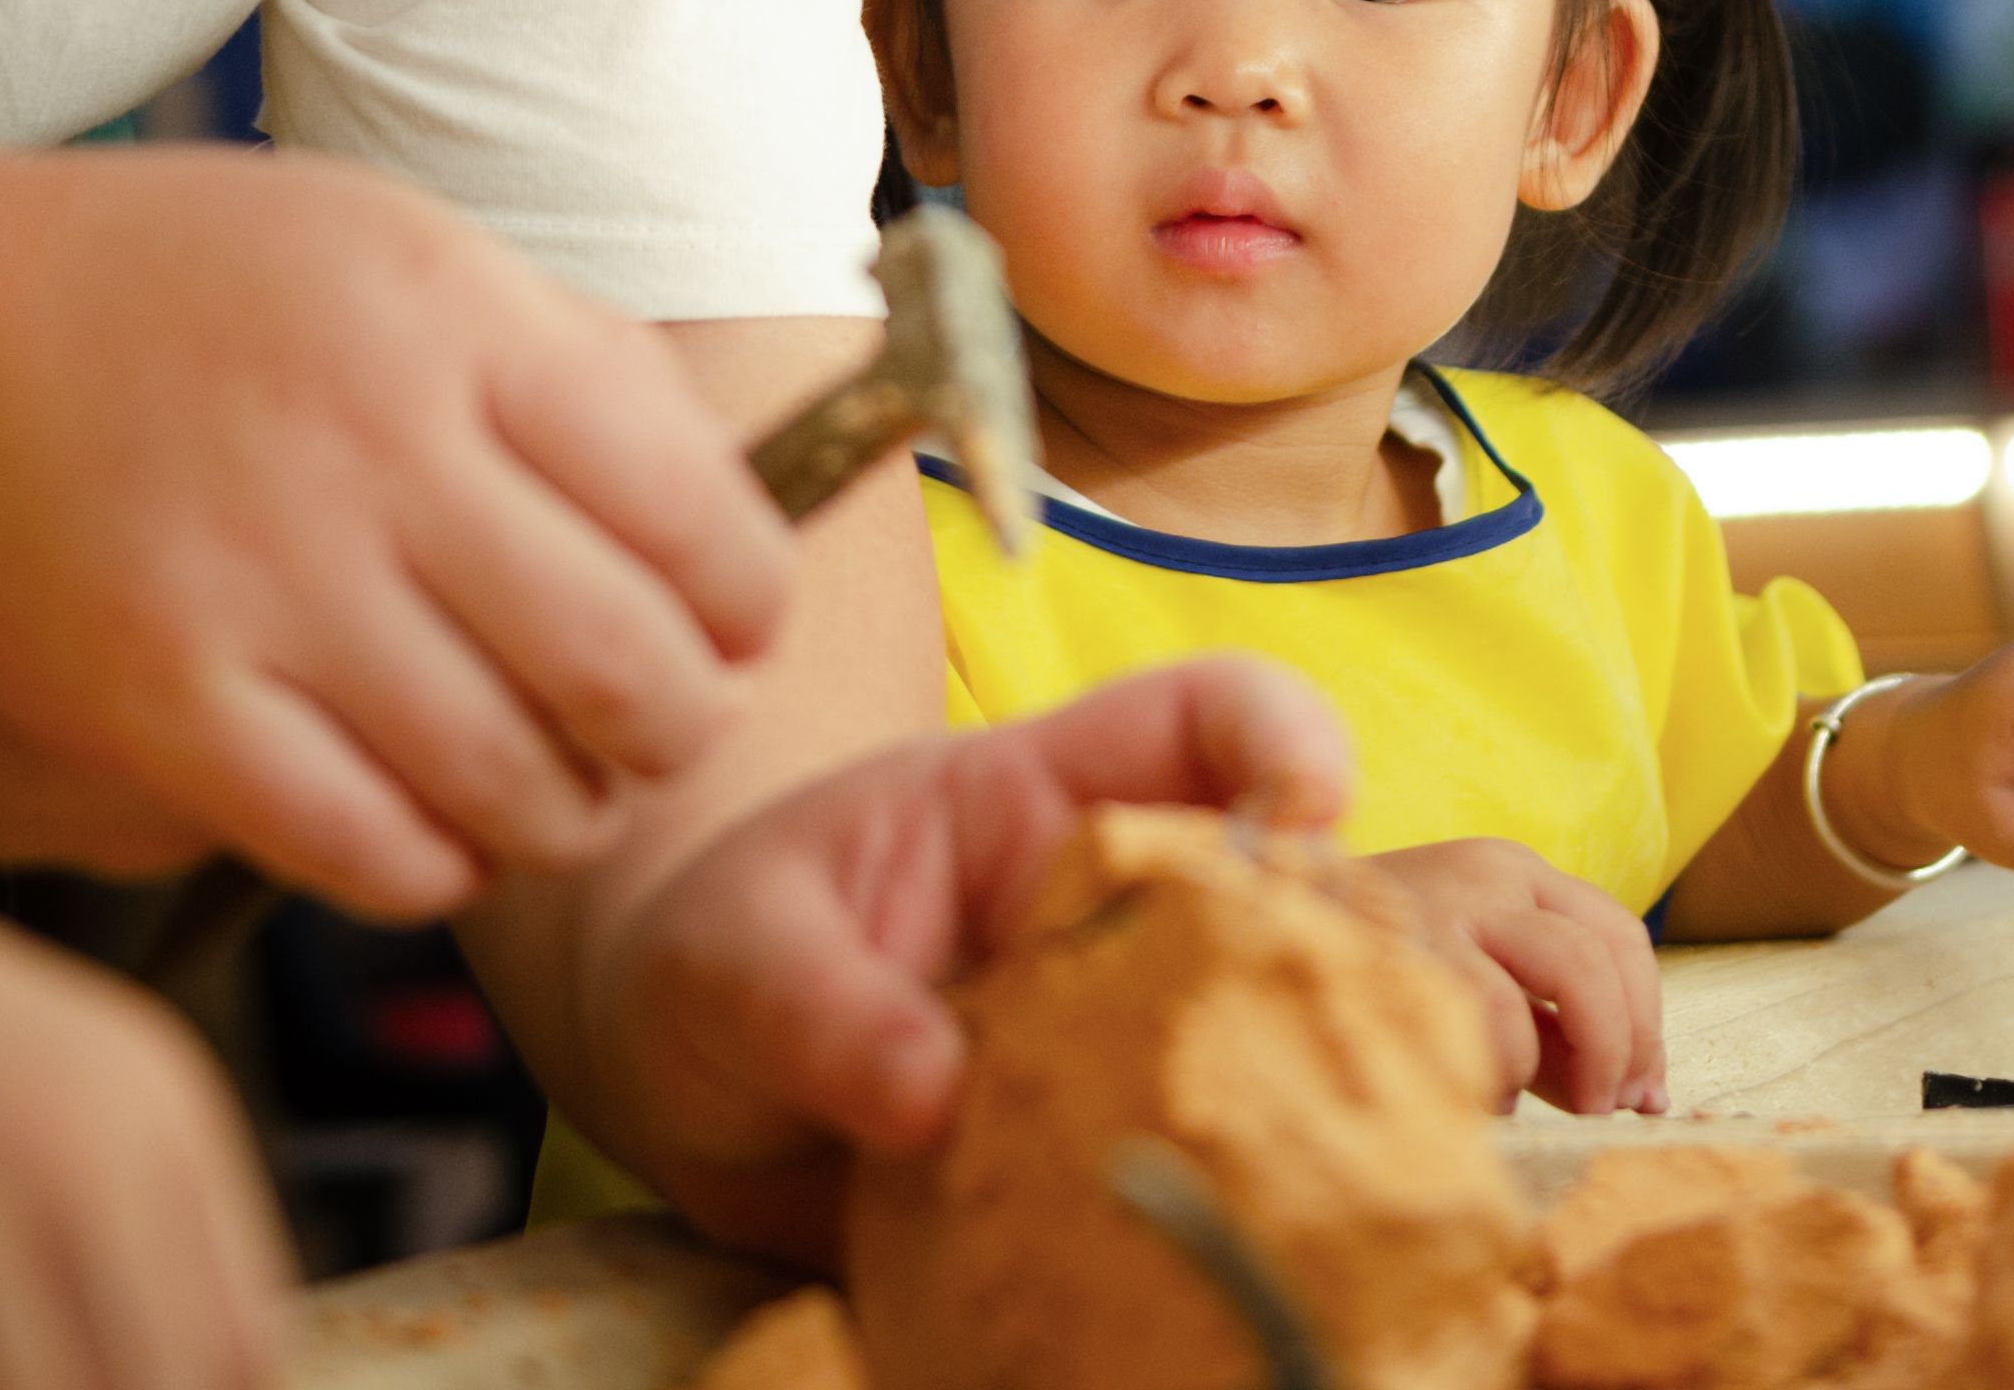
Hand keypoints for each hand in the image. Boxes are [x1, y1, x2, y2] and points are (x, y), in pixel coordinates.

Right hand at [0, 112, 801, 920]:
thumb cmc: (192, 288)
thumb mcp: (402, 249)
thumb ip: (567, 366)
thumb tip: (729, 523)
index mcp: (456, 319)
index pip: (701, 517)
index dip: (747, 606)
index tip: (731, 627)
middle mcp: (373, 448)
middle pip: (627, 669)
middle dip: (679, 728)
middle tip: (659, 727)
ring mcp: (261, 584)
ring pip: (508, 781)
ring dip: (569, 814)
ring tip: (561, 788)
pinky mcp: (159, 702)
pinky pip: (364, 847)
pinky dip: (438, 867)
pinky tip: (439, 827)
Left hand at [587, 655, 1355, 1264]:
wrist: (694, 1102)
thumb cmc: (723, 961)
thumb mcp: (733, 954)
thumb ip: (815, 1005)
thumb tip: (928, 1094)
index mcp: (1044, 805)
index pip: (1203, 720)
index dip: (1283, 738)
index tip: (1304, 809)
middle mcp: (1123, 923)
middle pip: (1290, 909)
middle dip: (1319, 973)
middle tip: (1267, 1063)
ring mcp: (1134, 1051)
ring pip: (1277, 1064)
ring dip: (1278, 1128)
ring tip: (1225, 1200)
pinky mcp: (1120, 1175)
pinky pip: (1201, 1205)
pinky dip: (1215, 1246)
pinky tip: (1173, 1294)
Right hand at [1366, 838, 1662, 1116]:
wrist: (1252, 933)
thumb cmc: (1378, 975)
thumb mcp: (1477, 986)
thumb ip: (1554, 1033)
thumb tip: (1642, 1100)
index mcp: (1513, 872)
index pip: (1620, 934)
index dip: (1647, 1020)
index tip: (1643, 1092)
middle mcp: (1489, 873)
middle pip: (1605, 956)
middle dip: (1626, 1045)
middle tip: (1607, 1108)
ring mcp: (1445, 904)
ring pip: (1570, 975)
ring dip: (1583, 1059)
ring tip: (1548, 1104)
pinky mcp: (1406, 947)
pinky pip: (1497, 1019)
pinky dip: (1506, 1073)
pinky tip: (1478, 1094)